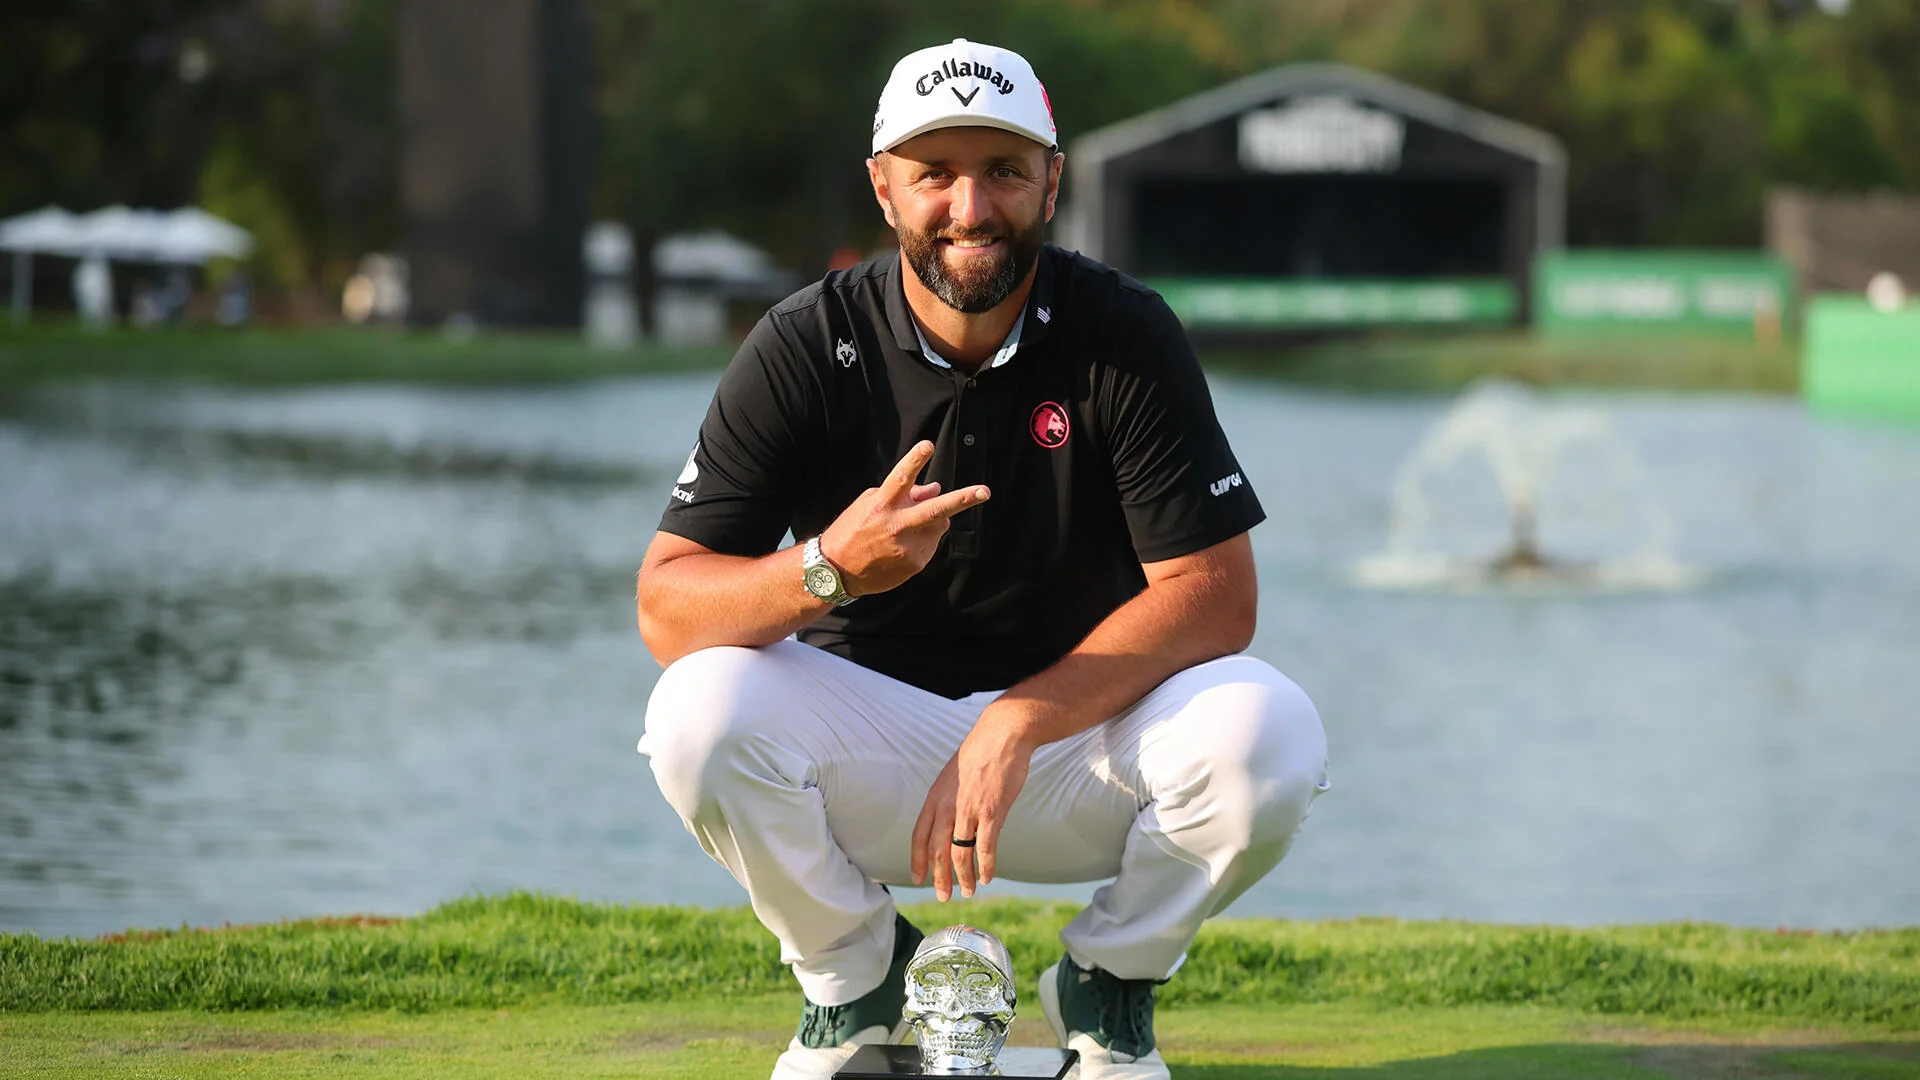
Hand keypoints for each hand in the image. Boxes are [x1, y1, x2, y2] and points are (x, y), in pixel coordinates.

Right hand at [819, 441, 988, 596]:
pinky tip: (903, 545)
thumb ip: (903, 494)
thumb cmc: (853, 530)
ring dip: (934, 520)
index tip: (929, 445)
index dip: (915, 460)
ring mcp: (907, 547)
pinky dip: (925, 539)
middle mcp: (896, 525)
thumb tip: (935, 487)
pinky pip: (932, 544)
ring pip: (939, 525)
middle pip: (935, 510)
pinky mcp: (914, 564)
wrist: (837, 571)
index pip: (901, 478)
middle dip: (962, 499)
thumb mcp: (869, 504)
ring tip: (909, 527)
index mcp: (881, 505)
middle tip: (984, 491)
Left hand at [911, 705, 1036, 900]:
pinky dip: (985, 866)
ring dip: (963, 877)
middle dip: (939, 878)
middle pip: (937, 851)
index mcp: (935, 797)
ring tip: (967, 892)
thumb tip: (951, 819)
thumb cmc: (980, 753)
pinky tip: (986, 877)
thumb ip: (949, 798)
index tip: (917, 879)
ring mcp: (969, 810)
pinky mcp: (992, 812)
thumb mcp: (953, 775)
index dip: (917, 860)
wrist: (1002, 735)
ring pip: (960, 853)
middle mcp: (948, 806)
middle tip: (943, 896)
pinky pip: (985, 847)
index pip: (919, 836)